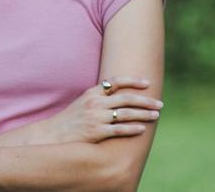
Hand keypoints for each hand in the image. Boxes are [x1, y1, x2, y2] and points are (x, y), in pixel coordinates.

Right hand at [46, 76, 162, 143]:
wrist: (55, 134)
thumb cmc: (71, 119)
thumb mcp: (82, 102)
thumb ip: (99, 97)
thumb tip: (118, 95)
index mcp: (92, 93)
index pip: (115, 82)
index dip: (132, 81)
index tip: (147, 83)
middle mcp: (95, 103)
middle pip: (126, 98)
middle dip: (145, 100)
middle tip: (160, 103)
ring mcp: (96, 117)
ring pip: (126, 114)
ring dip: (144, 114)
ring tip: (156, 115)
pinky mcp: (97, 132)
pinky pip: (119, 130)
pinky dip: (132, 129)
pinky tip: (142, 129)